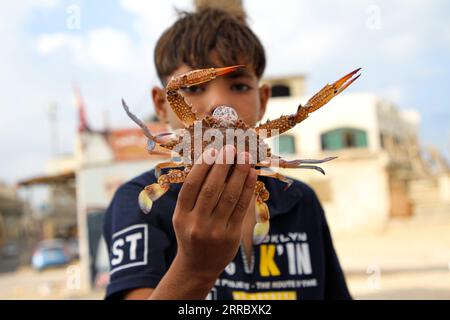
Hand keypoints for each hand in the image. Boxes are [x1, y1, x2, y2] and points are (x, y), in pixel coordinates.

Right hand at [172, 145, 255, 280]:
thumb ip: (193, 195)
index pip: (191, 186)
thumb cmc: (191, 234)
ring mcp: (215, 231)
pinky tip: (251, 174)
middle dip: (222, 165)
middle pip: (211, 189)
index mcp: (181, 216)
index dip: (202, 166)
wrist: (198, 267)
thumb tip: (212, 162)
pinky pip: (241, 208)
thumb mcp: (183, 217)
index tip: (213, 149)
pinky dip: (247, 189)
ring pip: (229, 197)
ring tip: (244, 156)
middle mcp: (196, 224)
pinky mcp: (231, 236)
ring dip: (238, 174)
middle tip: (231, 147)